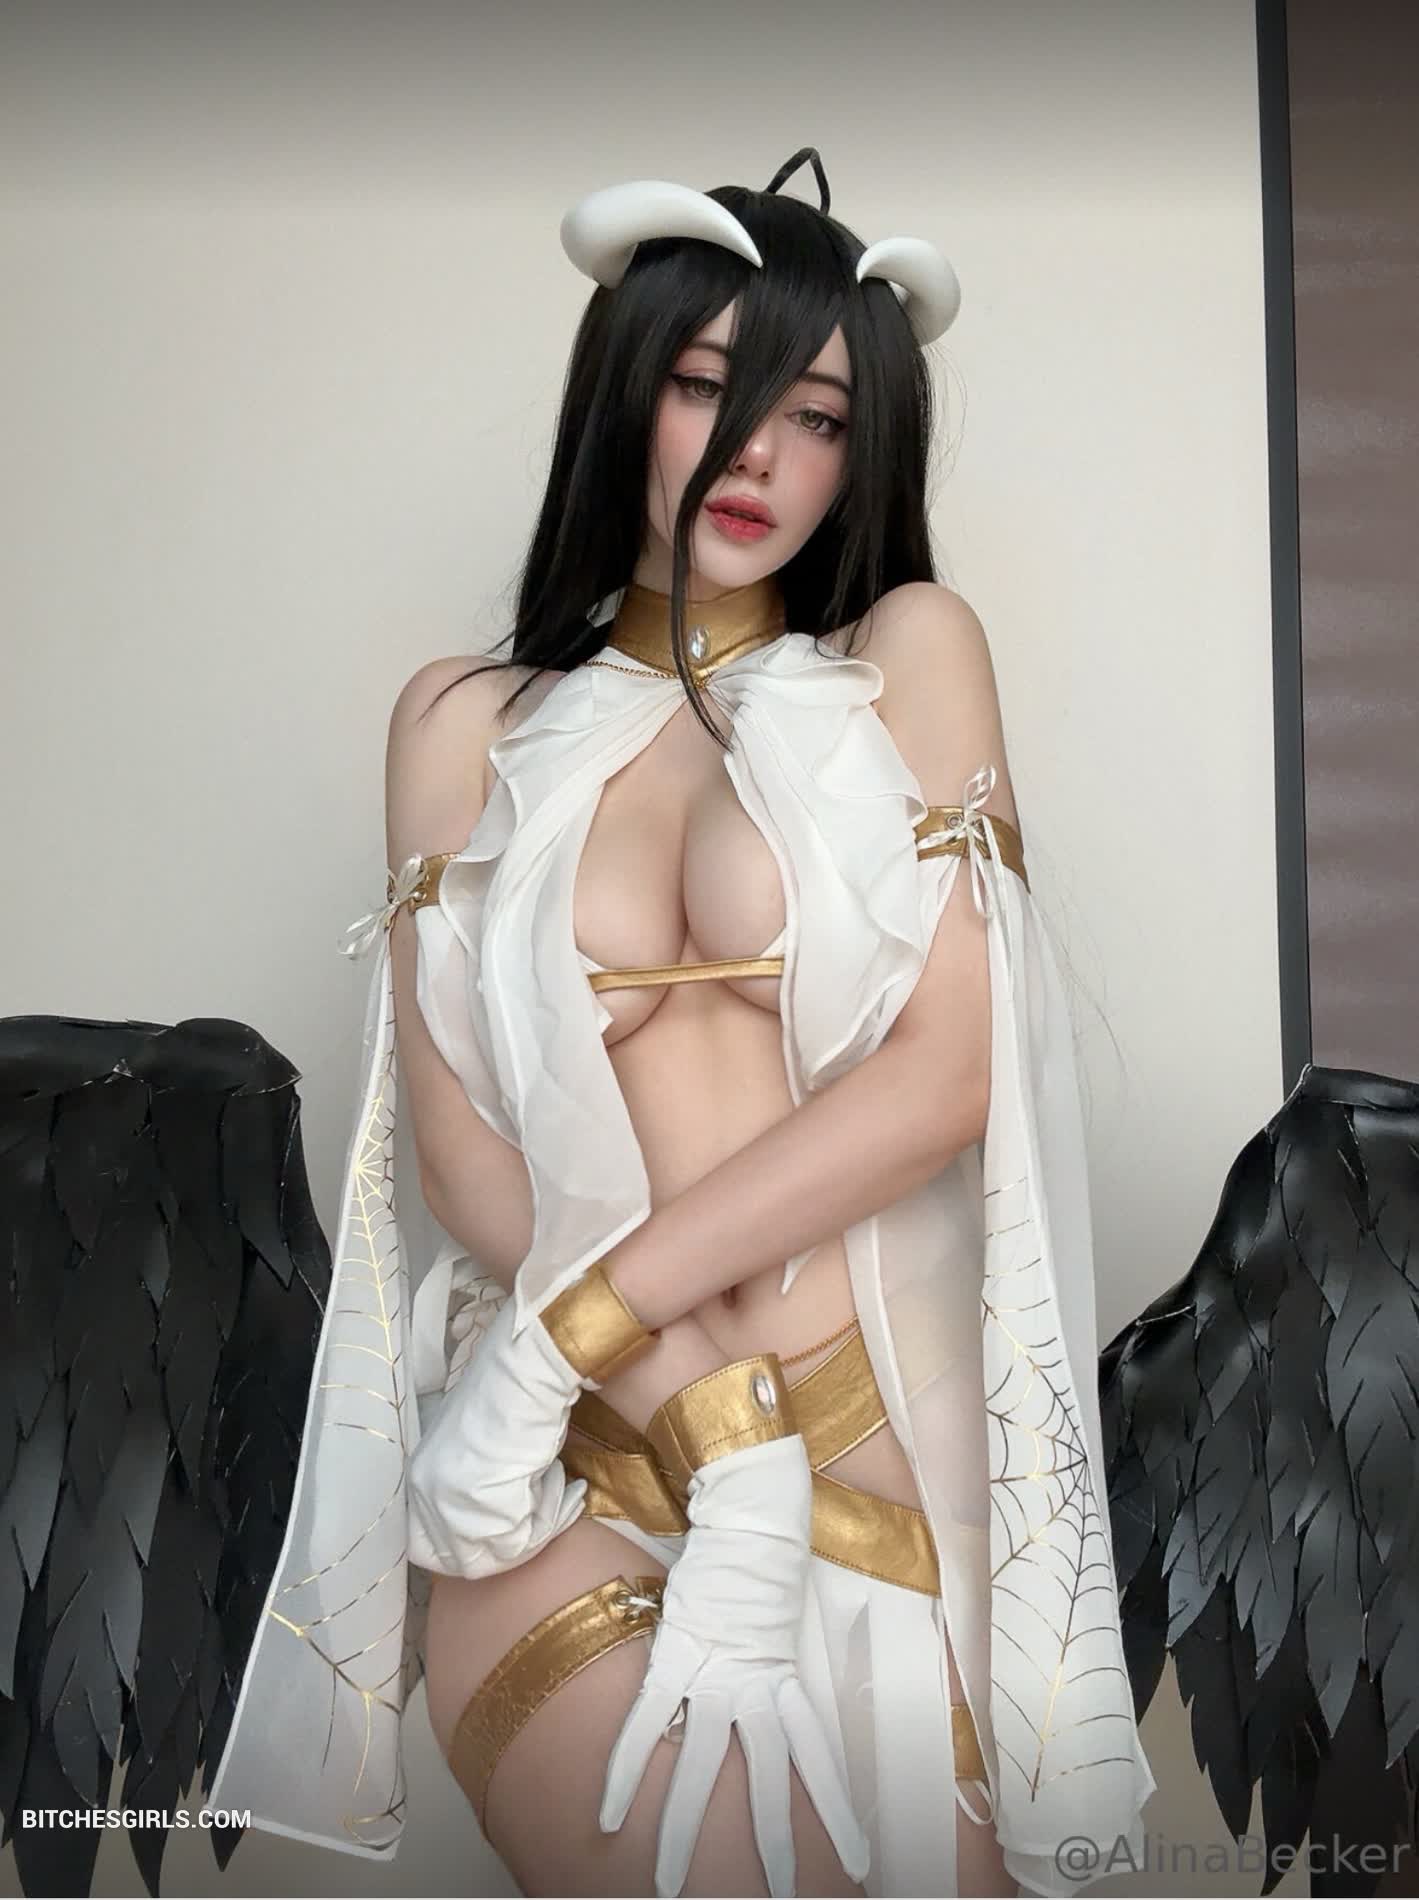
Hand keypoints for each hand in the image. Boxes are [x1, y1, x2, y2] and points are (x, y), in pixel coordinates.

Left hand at [406, 1292, 585, 1577]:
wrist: (527, 1370)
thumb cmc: (509, 1399)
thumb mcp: (476, 1455)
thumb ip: (471, 1494)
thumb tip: (493, 1530)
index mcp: (417, 1480)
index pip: (428, 1551)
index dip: (471, 1553)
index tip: (509, 1539)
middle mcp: (425, 1496)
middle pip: (464, 1562)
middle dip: (509, 1549)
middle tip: (542, 1518)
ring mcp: (452, 1503)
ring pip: (498, 1554)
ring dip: (536, 1528)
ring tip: (556, 1485)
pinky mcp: (486, 1507)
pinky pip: (524, 1538)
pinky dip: (551, 1515)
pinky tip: (560, 1476)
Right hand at [599, 1434, 869, 1897]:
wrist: (751, 1513)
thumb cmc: (759, 1561)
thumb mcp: (775, 1620)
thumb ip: (771, 1655)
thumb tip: (769, 1673)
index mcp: (784, 1681)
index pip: (817, 1759)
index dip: (836, 1811)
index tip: (862, 1863)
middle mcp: (754, 1689)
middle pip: (765, 1785)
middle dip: (774, 1848)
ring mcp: (713, 1677)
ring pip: (703, 1771)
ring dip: (683, 1832)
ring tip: (669, 1888)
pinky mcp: (675, 1659)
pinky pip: (648, 1725)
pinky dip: (624, 1772)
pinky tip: (607, 1818)